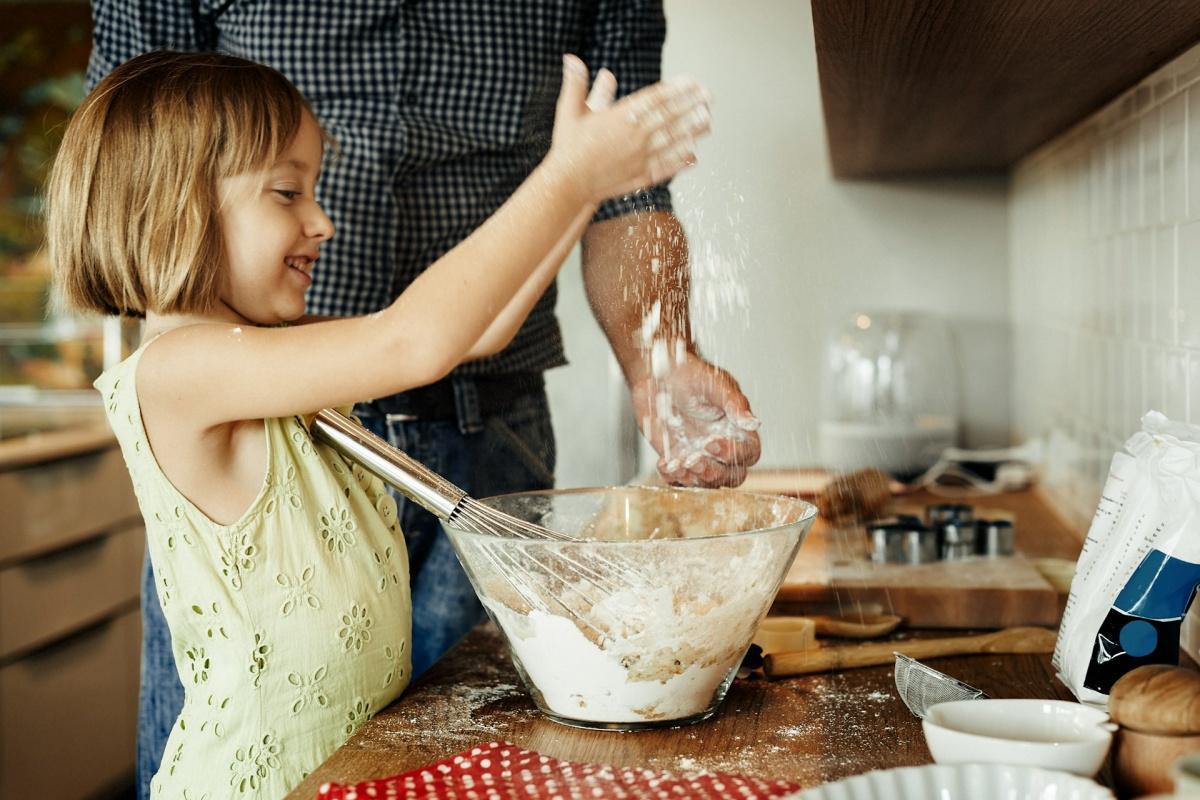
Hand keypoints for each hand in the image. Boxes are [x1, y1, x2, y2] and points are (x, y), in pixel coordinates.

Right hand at [547, 54, 710, 203]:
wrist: (567, 183)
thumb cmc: (568, 148)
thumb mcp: (569, 111)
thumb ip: (576, 84)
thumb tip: (571, 59)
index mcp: (620, 117)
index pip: (654, 99)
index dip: (676, 89)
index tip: (692, 82)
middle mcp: (634, 136)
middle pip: (669, 117)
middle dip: (691, 106)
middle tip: (709, 97)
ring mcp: (639, 157)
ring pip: (672, 141)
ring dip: (692, 130)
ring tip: (708, 121)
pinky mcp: (640, 176)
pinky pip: (666, 166)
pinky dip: (681, 161)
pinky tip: (694, 155)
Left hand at [629, 348, 761, 486]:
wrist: (659, 374)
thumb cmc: (691, 374)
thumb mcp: (715, 384)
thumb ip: (734, 403)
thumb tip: (754, 422)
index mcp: (738, 429)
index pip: (748, 454)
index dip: (733, 454)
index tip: (711, 443)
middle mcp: (722, 447)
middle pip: (730, 476)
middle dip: (712, 473)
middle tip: (693, 459)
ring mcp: (700, 456)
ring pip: (705, 483)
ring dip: (691, 478)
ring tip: (676, 464)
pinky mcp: (678, 460)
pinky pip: (679, 480)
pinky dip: (672, 478)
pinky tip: (664, 464)